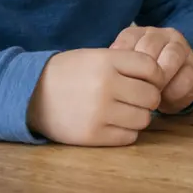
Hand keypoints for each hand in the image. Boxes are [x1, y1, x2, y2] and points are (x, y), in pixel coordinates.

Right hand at [27, 48, 165, 145]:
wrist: (33, 94)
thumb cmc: (70, 72)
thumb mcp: (97, 56)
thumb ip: (126, 63)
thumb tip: (160, 78)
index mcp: (108, 61)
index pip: (152, 68)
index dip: (156, 75)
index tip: (149, 80)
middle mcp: (106, 86)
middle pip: (151, 95)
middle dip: (149, 97)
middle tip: (137, 98)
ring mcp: (100, 112)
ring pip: (144, 119)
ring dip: (139, 116)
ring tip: (125, 110)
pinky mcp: (94, 135)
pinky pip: (129, 136)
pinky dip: (127, 131)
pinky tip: (115, 123)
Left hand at [110, 26, 192, 113]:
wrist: (175, 85)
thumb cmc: (140, 79)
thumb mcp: (124, 70)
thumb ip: (114, 67)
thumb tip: (99, 74)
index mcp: (140, 33)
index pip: (128, 39)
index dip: (121, 62)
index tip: (117, 80)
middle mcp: (163, 35)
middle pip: (150, 46)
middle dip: (140, 72)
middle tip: (132, 91)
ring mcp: (182, 49)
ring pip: (171, 57)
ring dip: (159, 79)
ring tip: (150, 96)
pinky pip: (185, 78)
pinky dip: (173, 92)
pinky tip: (165, 100)